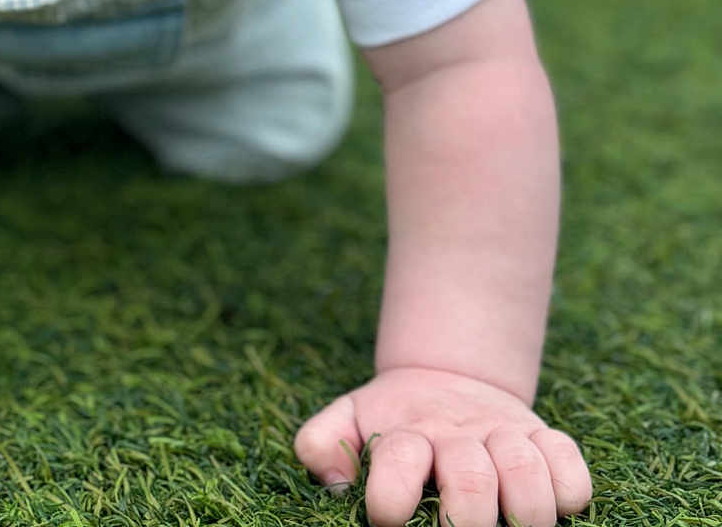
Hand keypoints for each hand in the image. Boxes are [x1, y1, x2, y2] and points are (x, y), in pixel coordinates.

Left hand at [294, 366, 591, 526]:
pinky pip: (570, 465)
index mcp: (406, 431)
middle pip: (470, 479)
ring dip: (524, 512)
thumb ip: (321, 442)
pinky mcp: (545, 438)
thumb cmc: (394, 422)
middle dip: (466, 523)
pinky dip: (568, 490)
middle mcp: (457, 432)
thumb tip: (335, 481)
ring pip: (525, 471)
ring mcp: (504, 433)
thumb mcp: (349, 421)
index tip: (388, 519)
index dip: (390, 499)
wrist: (446, 377)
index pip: (398, 459)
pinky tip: (551, 504)